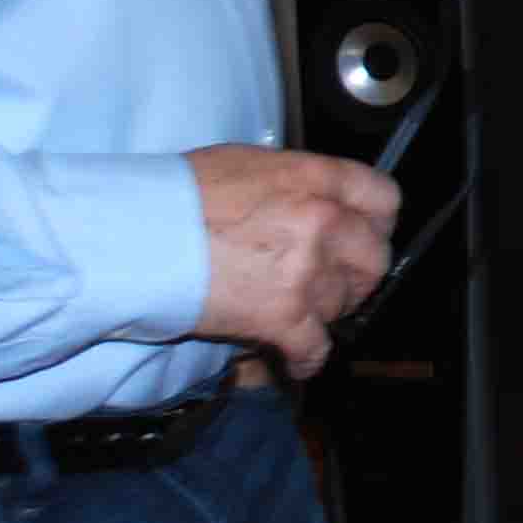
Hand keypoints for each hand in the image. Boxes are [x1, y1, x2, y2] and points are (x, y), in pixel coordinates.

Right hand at [187, 144, 400, 378]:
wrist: (140, 236)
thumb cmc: (180, 195)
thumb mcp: (249, 164)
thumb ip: (297, 182)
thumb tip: (314, 198)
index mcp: (315, 178)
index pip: (383, 198)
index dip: (377, 222)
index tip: (366, 234)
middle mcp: (322, 221)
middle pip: (374, 257)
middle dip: (357, 273)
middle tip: (334, 281)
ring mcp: (306, 271)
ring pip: (344, 303)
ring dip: (325, 312)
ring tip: (300, 312)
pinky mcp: (282, 317)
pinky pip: (316, 349)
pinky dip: (307, 359)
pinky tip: (297, 358)